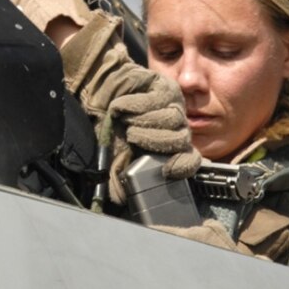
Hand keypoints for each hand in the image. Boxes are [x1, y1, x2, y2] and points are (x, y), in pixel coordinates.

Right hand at [61, 11, 201, 203]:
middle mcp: (175, 127)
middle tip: (132, 137)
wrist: (99, 93)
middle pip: (182, 140)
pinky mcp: (166, 87)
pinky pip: (160, 100)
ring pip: (173, 119)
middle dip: (155, 141)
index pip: (189, 160)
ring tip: (128, 122)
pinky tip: (125, 108)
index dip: (182, 166)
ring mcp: (173, 106)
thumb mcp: (113, 155)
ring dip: (146, 123)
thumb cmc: (108, 124)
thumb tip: (119, 200)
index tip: (167, 170)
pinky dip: (139, 105)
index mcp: (167, 147)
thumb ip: (120, 176)